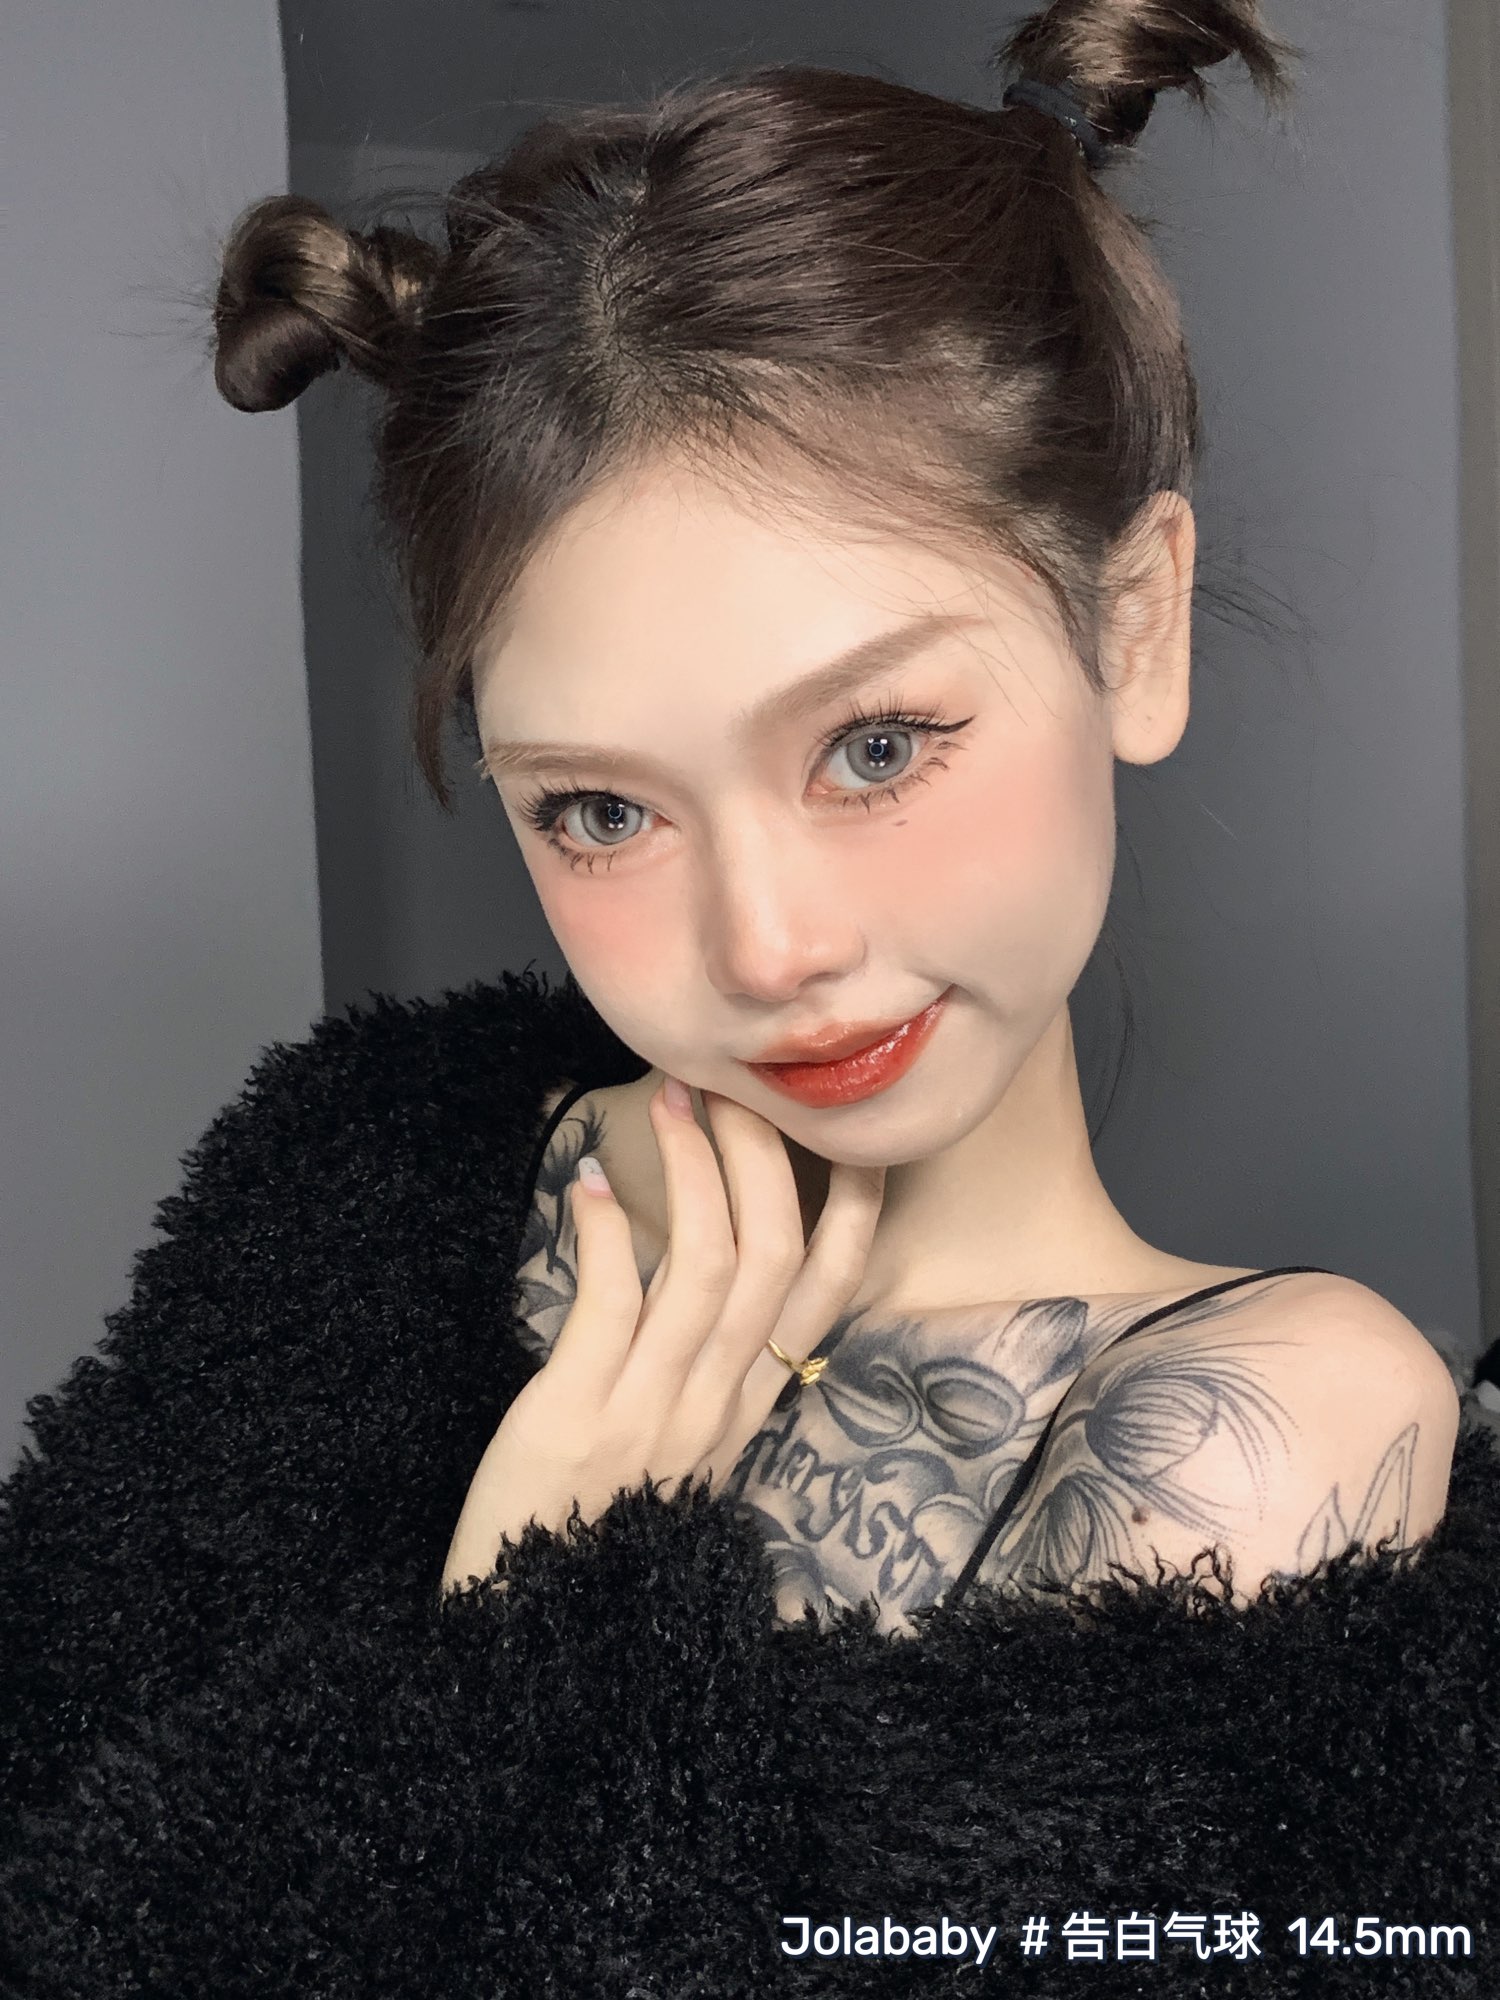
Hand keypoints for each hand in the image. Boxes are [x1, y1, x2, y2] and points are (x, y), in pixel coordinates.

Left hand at [441, 1079, 885, 1591]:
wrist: (525, 1633)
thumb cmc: (590, 1526)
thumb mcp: (675, 1450)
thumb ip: (703, 1372)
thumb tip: (711, 1272)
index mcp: (744, 1410)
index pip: (830, 1294)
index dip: (853, 1208)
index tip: (849, 1133)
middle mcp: (716, 1408)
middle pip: (775, 1255)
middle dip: (762, 1154)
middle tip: (731, 1083)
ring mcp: (653, 1412)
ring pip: (708, 1265)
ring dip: (691, 1169)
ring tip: (669, 1100)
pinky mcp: (580, 1416)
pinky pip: (610, 1302)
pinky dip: (606, 1232)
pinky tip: (586, 1184)